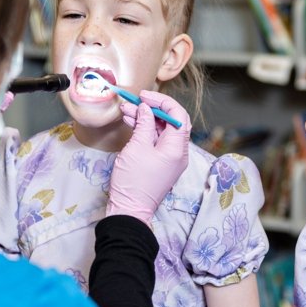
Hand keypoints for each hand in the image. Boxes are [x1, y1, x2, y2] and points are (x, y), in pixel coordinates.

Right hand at [107, 91, 190, 225]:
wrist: (129, 210)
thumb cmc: (134, 182)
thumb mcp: (137, 147)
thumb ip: (144, 124)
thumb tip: (146, 109)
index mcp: (177, 148)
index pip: (178, 115)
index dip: (161, 101)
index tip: (144, 96)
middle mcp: (178, 153)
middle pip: (172, 121)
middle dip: (153, 109)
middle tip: (135, 101)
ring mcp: (170, 159)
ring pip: (162, 130)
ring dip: (146, 118)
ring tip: (126, 110)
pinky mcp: (161, 163)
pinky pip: (157, 141)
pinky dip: (146, 130)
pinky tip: (131, 122)